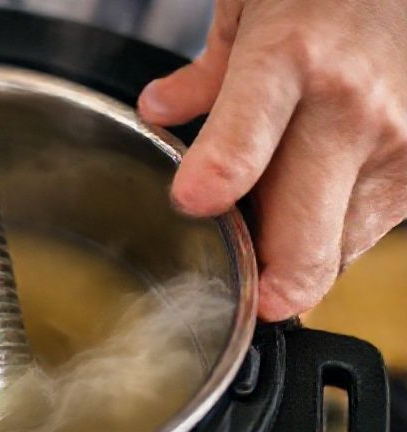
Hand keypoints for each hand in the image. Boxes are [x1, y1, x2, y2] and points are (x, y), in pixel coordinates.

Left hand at [138, 0, 406, 320]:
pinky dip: (333, 230)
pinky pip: (367, 232)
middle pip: (302, 244)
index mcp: (289, 62)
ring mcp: (397, 146)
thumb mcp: (250, 10)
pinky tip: (316, 197)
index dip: (214, 185)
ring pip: (334, 251)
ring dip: (295, 255)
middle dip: (264, 288)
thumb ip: (205, 75)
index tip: (192, 205)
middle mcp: (351, 110)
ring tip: (274, 220)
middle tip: (235, 292)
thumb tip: (158, 113)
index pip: (244, 145)